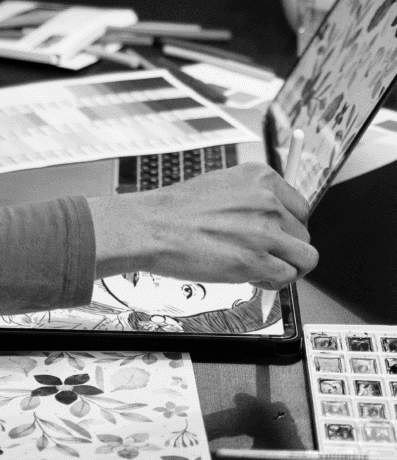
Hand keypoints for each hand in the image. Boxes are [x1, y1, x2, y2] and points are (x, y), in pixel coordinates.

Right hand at [88, 162, 317, 289]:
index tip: (278, 234)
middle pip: (304, 233)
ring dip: (286, 266)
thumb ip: (253, 198)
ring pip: (305, 257)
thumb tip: (274, 219)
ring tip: (261, 267)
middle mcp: (268, 200)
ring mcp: (265, 231)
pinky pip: (287, 277)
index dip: (289, 225)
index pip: (301, 206)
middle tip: (262, 253)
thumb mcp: (222, 185)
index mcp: (261, 177)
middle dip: (286, 247)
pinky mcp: (258, 260)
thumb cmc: (178, 209)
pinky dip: (273, 282)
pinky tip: (252, 276)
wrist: (153, 226)